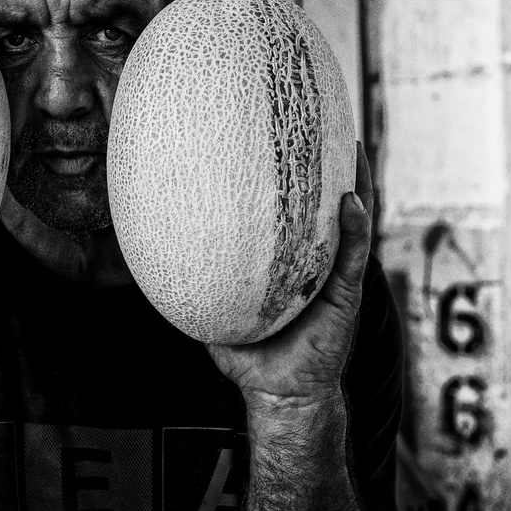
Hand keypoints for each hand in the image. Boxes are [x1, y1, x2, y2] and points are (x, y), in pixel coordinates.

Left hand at [207, 142, 373, 412]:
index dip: (293, 170)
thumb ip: (195, 275)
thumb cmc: (249, 349)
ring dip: (356, 182)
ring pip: (350, 219)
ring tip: (353, 147)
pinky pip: (352, 255)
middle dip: (331, 160)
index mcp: (289, 256)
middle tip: (327, 119)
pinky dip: (355, 227)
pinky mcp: (345, 294)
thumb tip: (154, 240)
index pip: (291, 206)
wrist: (280, 391)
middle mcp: (315, 257)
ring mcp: (333, 273)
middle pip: (326, 200)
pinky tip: (351, 202)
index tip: (284, 131)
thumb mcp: (216, 305)